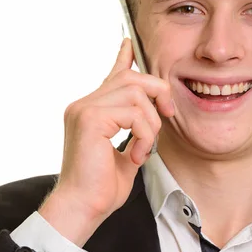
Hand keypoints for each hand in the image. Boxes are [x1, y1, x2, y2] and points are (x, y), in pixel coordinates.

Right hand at [39, 39, 173, 245]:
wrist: (82, 208)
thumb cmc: (101, 187)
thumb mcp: (124, 153)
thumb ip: (133, 131)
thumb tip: (147, 119)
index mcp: (91, 111)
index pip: (111, 76)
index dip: (123, 58)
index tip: (129, 43)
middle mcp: (84, 105)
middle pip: (131, 78)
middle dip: (157, 93)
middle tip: (168, 114)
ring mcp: (84, 109)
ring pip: (135, 94)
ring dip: (150, 123)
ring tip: (143, 148)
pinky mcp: (89, 119)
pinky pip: (133, 113)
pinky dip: (144, 134)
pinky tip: (136, 155)